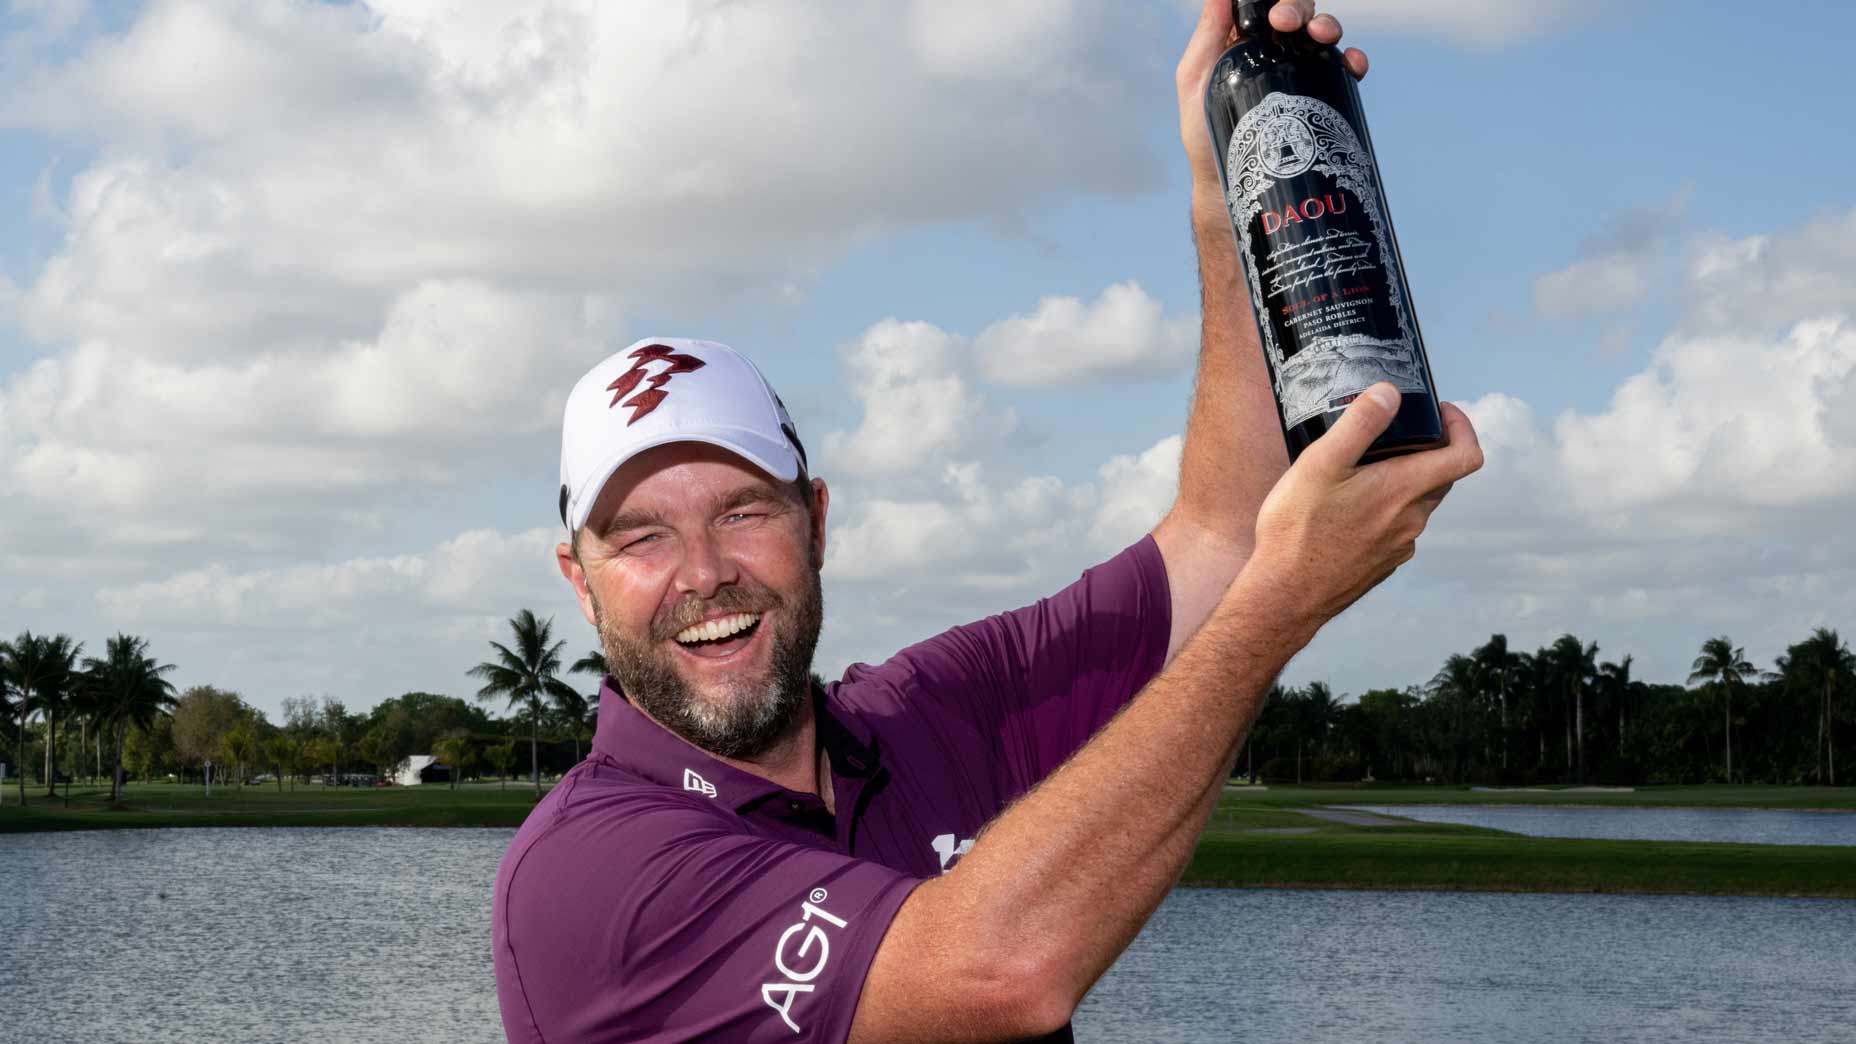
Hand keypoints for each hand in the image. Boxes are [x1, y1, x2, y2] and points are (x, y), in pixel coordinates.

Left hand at [1178, 1, 1368, 212]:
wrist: (1228, 185)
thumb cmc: (1203, 135)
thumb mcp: (1195, 83)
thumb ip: (1206, 38)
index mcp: (1244, 41)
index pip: (1265, 5)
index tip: (1270, 11)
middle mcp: (1275, 52)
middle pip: (1298, 12)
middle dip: (1298, 7)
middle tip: (1286, 23)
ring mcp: (1299, 73)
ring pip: (1322, 34)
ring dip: (1327, 25)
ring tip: (1322, 37)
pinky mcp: (1319, 97)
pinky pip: (1342, 70)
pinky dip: (1352, 60)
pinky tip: (1352, 64)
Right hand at [1241, 384, 1482, 626]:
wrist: (1285, 596)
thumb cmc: (1298, 531)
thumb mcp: (1320, 465)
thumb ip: (1359, 424)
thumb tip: (1389, 393)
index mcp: (1403, 490)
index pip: (1466, 456)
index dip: (1461, 427)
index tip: (1438, 413)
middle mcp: (1411, 520)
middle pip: (1441, 477)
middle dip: (1426, 450)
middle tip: (1390, 435)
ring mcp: (1399, 546)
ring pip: (1417, 503)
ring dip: (1402, 482)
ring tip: (1359, 472)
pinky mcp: (1382, 564)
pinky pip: (1397, 528)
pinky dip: (1385, 510)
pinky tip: (1346, 510)